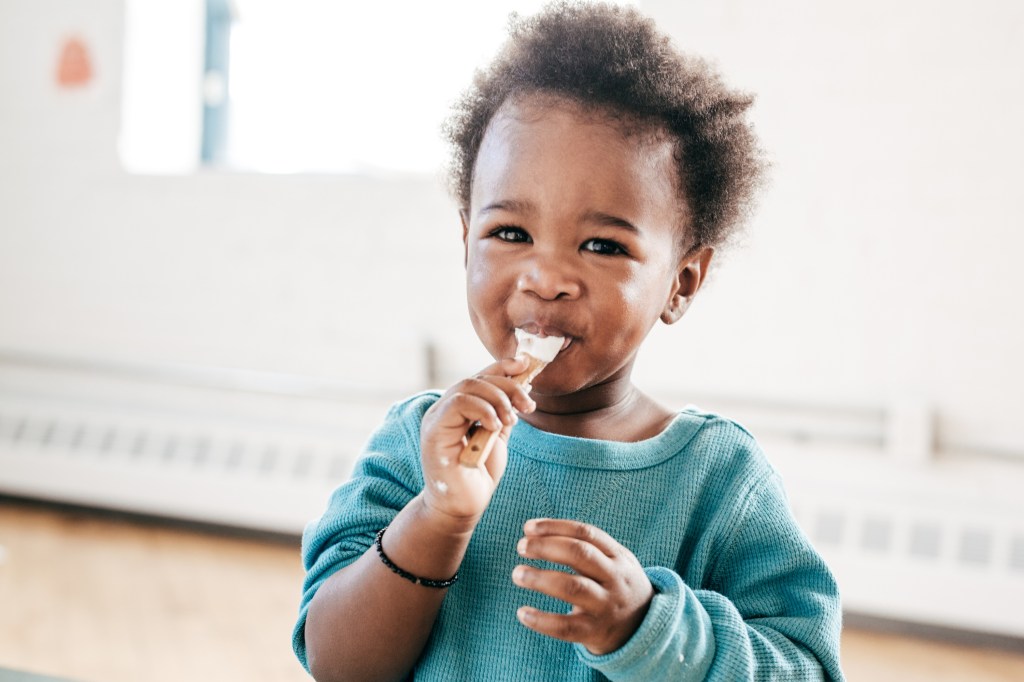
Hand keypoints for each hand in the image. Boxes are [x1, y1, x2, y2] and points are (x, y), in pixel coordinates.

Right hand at [419, 356, 534, 526]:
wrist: (462, 506)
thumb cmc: (478, 473)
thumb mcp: (497, 435)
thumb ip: (504, 412)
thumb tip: (522, 385)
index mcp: (458, 408)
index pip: (479, 376)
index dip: (501, 366)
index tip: (525, 364)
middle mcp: (443, 409)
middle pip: (476, 379)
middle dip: (507, 386)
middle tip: (527, 405)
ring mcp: (436, 419)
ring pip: (467, 386)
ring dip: (497, 399)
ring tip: (511, 420)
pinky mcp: (434, 432)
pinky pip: (458, 405)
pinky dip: (482, 410)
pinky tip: (495, 426)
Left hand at [512, 519, 653, 654]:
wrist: (644, 627)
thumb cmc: (616, 585)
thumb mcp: (614, 560)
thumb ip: (583, 545)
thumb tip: (532, 531)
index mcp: (617, 556)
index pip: (586, 533)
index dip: (555, 527)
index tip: (528, 528)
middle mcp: (614, 579)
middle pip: (579, 555)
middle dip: (546, 547)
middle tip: (521, 546)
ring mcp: (605, 606)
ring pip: (572, 587)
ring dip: (540, 578)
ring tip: (517, 574)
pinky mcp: (594, 632)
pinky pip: (566, 627)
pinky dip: (541, 620)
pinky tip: (522, 613)